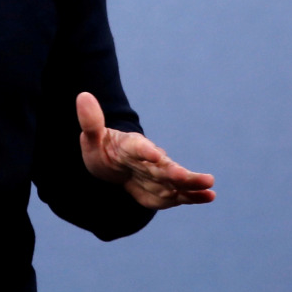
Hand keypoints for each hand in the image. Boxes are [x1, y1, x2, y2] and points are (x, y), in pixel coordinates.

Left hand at [76, 91, 215, 209]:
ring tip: (209, 186)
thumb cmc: (102, 149)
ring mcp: (158, 174)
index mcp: (130, 145)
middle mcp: (149, 159)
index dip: (145, 151)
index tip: (155, 155)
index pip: (137, 147)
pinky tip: (209, 196)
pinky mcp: (163, 190)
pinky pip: (178, 194)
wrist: (112, 165)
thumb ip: (91, 122)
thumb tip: (83, 96)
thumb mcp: (92, 138)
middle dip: (177, 173)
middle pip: (163, 167)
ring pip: (175, 180)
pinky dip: (193, 196)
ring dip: (191, 184)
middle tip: (191, 176)